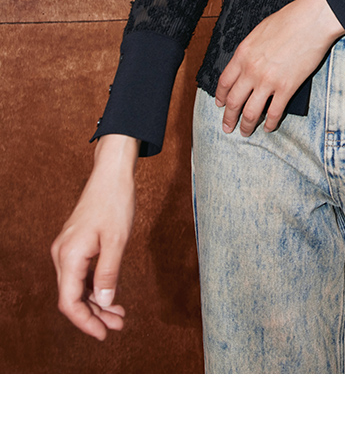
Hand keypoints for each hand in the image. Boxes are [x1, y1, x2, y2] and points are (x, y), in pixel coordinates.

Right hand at [51, 133, 138, 340]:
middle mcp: (62, 255)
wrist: (111, 174)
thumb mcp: (117, 241)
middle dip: (94, 315)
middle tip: (118, 325)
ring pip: (77, 287)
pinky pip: (81, 274)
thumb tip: (103, 302)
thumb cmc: (115, 202)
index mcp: (69, 256)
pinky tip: (110, 296)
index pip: (70, 302)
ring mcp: (67, 250)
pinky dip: (95, 287)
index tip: (103, 335)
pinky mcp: (76, 245)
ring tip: (118, 315)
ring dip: (96, 303)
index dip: (85, 322)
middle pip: (72, 297)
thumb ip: (108, 274)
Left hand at [215, 0, 343, 136]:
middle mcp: (251, 70)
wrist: (311, 20)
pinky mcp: (286, 88)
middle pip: (233, 102)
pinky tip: (269, 128)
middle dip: (229, 118)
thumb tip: (247, 63)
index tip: (220, 104)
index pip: (224, 82)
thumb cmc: (289, 20)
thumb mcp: (259, 32)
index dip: (221, 97)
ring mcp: (268, 81)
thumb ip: (250, 51)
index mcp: (242, 54)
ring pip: (250, 112)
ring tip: (245, 132)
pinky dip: (270, 124)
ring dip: (246, 126)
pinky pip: (274, 113)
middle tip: (227, 126)